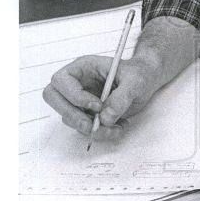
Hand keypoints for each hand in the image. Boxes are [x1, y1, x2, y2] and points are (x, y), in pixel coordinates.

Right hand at [42, 54, 156, 140]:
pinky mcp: (86, 114)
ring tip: (117, 126)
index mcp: (83, 67)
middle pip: (53, 99)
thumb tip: (106, 117)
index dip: (74, 95)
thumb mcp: (136, 80)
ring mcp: (79, 100)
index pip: (61, 80)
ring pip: (69, 118)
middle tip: (92, 126)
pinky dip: (100, 133)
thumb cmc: (139, 74)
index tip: (97, 106)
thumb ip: (122, 97)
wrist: (146, 82)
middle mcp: (76, 83)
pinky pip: (84, 128)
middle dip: (72, 115)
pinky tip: (118, 127)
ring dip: (91, 129)